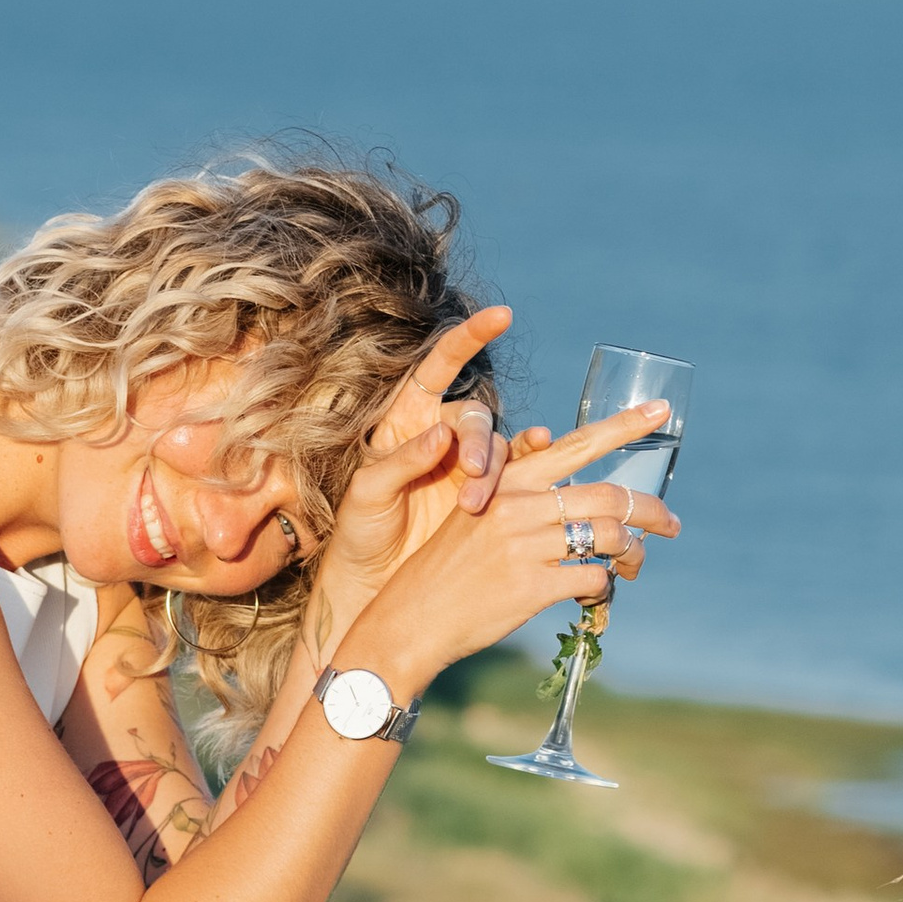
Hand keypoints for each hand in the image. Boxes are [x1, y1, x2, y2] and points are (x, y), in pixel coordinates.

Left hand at [311, 305, 512, 626]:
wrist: (372, 583)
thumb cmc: (359, 534)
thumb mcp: (367, 494)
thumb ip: (401, 461)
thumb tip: (441, 436)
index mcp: (406, 419)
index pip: (440, 365)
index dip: (469, 337)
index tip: (500, 317)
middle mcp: (441, 434)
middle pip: (475, 418)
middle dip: (479, 444)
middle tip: (474, 476)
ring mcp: (466, 465)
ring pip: (499, 450)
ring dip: (495, 471)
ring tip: (477, 502)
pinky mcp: (488, 497)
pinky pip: (519, 476)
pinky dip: (533, 469)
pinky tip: (544, 463)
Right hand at [345, 404, 679, 693]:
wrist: (412, 618)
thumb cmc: (452, 566)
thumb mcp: (478, 513)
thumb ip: (522, 491)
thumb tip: (579, 488)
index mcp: (509, 479)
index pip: (577, 444)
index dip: (625, 425)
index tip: (662, 411)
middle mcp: (519, 504)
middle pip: (610, 496)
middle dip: (652, 512)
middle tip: (672, 525)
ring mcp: (526, 545)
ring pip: (610, 538)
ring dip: (633, 556)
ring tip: (631, 568)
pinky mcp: (533, 585)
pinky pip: (594, 580)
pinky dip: (605, 590)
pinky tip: (593, 598)